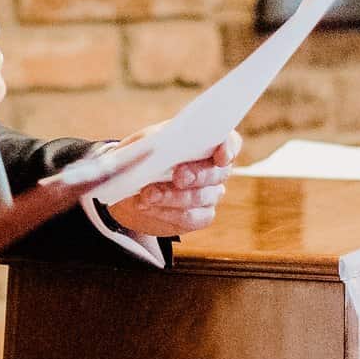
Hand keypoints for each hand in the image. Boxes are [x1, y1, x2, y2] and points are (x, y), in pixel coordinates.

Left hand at [105, 129, 240, 239]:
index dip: (229, 148)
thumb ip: (156, 141)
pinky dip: (167, 212)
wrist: (129, 190)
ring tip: (147, 195)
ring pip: (200, 197)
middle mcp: (214, 170)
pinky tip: (149, 207)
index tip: (221, 157)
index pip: (230, 142)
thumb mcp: (144, 142)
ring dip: (172, 196)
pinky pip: (191, 217)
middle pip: (216, 173)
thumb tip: (161, 147)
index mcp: (207, 144)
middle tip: (177, 177)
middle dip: (196, 175)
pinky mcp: (199, 217)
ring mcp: (210, 195)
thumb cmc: (142, 158)